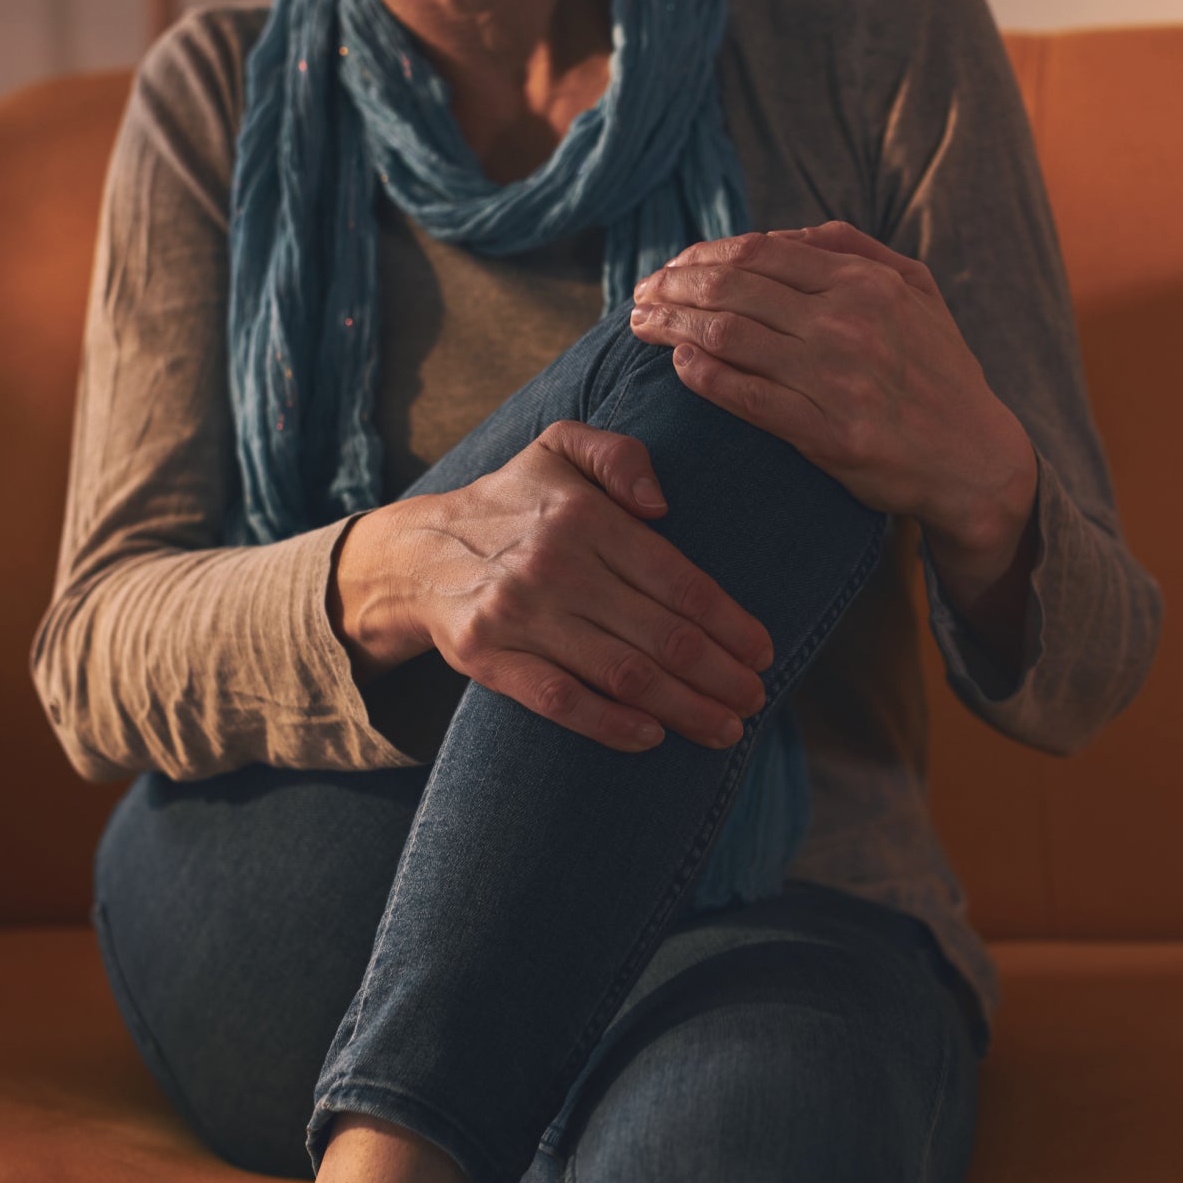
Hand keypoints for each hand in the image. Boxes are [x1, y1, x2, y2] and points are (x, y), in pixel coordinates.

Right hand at [336, 421, 773, 753]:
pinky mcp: (488, 658)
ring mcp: (520, 615)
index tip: (762, 651)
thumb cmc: (512, 501)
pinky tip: (652, 736)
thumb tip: (661, 504)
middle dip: (719, 674)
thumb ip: (620, 455)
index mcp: (584, 516)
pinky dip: (610, 724)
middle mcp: (554, 565)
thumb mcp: (561, 446)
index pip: (676, 578)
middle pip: (659, 634)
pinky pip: (560, 701)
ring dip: (684, 708)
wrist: (419, 552)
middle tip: (756, 699)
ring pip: (622, 673)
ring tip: (725, 728)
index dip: (728, 621)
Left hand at [629, 221, 1036, 557]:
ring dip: (673, 327)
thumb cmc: (939, 371)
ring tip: (642, 327)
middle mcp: (849, 322)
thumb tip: (783, 235)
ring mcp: (837, 378)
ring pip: (729, 337)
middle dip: (672, 287)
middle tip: (640, 297)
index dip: (700, 256)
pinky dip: (704, 376)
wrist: (975, 459)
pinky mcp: (827, 434)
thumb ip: (853, 250)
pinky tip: (679, 366)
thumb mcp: (916, 289)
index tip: (669, 269)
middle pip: (732, 288)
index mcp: (865, 282)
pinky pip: (747, 396)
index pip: (759, 252)